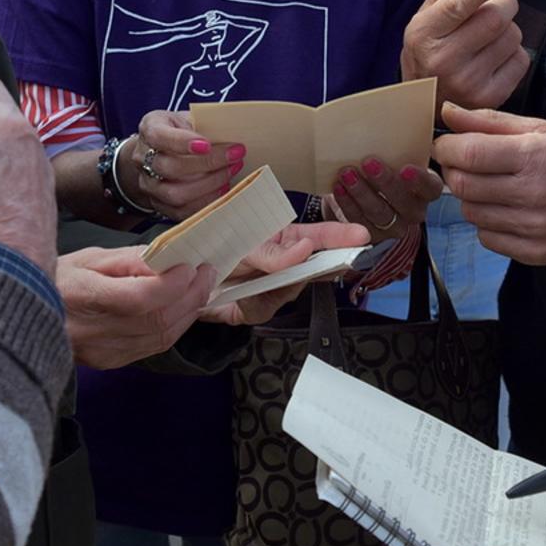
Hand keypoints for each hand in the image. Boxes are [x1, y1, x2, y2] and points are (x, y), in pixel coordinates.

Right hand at [57, 247, 215, 367]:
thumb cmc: (56, 278)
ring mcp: (101, 352)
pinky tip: (180, 309)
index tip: (190, 266)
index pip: (139, 298)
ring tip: (199, 289)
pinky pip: (151, 348)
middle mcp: (92, 331)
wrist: (25, 317)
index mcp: (82, 297)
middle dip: (190, 296)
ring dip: (187, 313)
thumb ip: (130, 260)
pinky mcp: (108, 362)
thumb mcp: (88, 258)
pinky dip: (173, 328)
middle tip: (206, 273)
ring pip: (160, 338)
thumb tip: (167, 259)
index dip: (172, 284)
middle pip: (156, 320)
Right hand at [126, 110, 244, 218]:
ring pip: (175, 194)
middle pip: (170, 168)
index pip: (160, 137)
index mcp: (150, 129)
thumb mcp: (187, 118)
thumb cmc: (177, 131)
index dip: (182, 142)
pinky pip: (181, 211)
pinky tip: (222, 189)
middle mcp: (142, 158)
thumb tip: (232, 133)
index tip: (207, 144)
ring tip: (231, 172)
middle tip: (234, 155)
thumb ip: (203, 124)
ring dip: (209, 184)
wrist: (156, 152)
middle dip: (207, 163)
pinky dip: (205, 202)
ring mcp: (148, 184)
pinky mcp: (159, 204)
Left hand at [201, 220, 372, 324]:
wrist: (184, 276)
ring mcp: (275, 288)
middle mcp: (286, 263)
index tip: (362, 237)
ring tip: (243, 275)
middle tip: (304, 268)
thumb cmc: (215, 246)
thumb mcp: (242, 242)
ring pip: (288, 293)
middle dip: (311, 271)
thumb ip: (273, 250)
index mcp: (285, 238)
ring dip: (268, 288)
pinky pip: (263, 309)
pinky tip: (234, 295)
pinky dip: (248, 303)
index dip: (341, 236)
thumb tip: (306, 249)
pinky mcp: (259, 308)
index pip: (319, 235)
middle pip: (311, 271)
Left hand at [330, 159, 441, 233]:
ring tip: (347, 174)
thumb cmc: (387, 168)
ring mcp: (395, 226)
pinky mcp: (374, 236)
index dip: (419, 180)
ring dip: (361, 192)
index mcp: (426, 189)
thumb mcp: (397, 157)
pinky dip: (348, 205)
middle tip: (368, 162)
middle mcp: (414, 210)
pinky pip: (360, 223)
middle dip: (385, 182)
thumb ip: (397, 148)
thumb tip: (382, 124)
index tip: (405, 168)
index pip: (430, 187)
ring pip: (380, 213)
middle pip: (403, 202)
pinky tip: (338, 190)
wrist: (369, 193)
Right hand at [402, 0, 529, 111]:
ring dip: (508, 27)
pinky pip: (521, 59)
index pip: (458, 3)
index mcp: (425, 34)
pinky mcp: (490, 97)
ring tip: (488, 35)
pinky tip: (494, 57)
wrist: (425, 104)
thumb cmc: (428, 50)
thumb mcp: (426, 17)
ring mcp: (468, 82)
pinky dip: (514, 51)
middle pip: (496, 16)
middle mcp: (444, 60)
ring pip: (512, 36)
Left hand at [433, 105, 545, 263]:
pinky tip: (505, 208)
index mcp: (536, 156)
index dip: (446, 147)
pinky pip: (488, 238)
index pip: (469, 154)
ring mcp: (538, 228)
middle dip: (453, 171)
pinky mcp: (539, 252)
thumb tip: (447, 113)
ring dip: (471, 197)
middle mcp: (536, 195)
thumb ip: (489, 122)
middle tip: (464, 163)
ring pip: (471, 214)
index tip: (444, 144)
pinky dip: (487, 223)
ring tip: (490, 185)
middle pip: (463, 186)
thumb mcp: (539, 127)